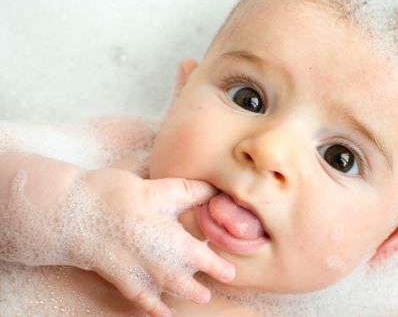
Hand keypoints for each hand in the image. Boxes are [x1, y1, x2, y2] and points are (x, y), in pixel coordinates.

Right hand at [69, 169, 233, 316]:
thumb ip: (191, 192)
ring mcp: (139, 274)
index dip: (219, 267)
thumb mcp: (161, 189)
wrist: (71, 214)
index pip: (205, 260)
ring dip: (181, 296)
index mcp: (175, 243)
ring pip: (165, 291)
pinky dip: (150, 307)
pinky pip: (139, 298)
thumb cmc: (118, 198)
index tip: (231, 273)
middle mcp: (160, 265)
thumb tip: (216, 189)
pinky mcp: (119, 277)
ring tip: (196, 299)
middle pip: (186, 281)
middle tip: (209, 293)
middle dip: (199, 288)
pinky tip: (158, 314)